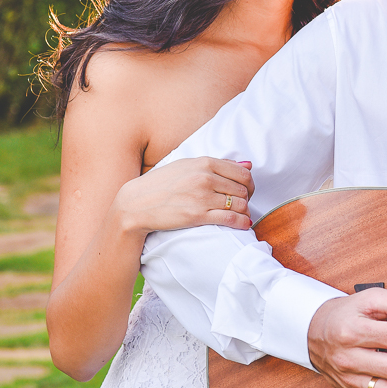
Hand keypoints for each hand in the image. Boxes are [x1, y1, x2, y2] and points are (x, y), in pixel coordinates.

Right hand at [112, 157, 254, 236]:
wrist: (137, 203)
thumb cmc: (162, 183)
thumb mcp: (188, 165)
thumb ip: (218, 164)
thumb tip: (248, 164)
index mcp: (205, 163)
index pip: (242, 173)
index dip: (249, 184)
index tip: (246, 191)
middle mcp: (205, 178)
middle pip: (243, 190)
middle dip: (247, 199)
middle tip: (242, 205)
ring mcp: (202, 197)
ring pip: (239, 204)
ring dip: (244, 212)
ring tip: (240, 215)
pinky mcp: (197, 215)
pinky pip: (230, 218)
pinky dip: (241, 222)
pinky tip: (243, 224)